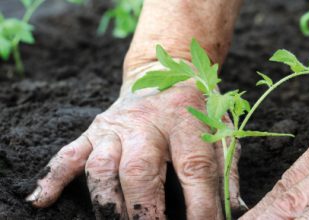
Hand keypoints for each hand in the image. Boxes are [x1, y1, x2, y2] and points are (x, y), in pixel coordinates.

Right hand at [26, 63, 243, 218]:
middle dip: (145, 211)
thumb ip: (227, 169)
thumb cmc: (198, 108)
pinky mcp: (94, 130)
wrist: (166, 71)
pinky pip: (69, 154)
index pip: (194, 169)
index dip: (201, 206)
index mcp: (186, 120)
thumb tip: (236, 210)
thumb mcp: (222, 130)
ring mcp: (116, 127)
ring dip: (107, 203)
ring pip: (102, 167)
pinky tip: (43, 200)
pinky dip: (54, 177)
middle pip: (141, 170)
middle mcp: (148, 122)